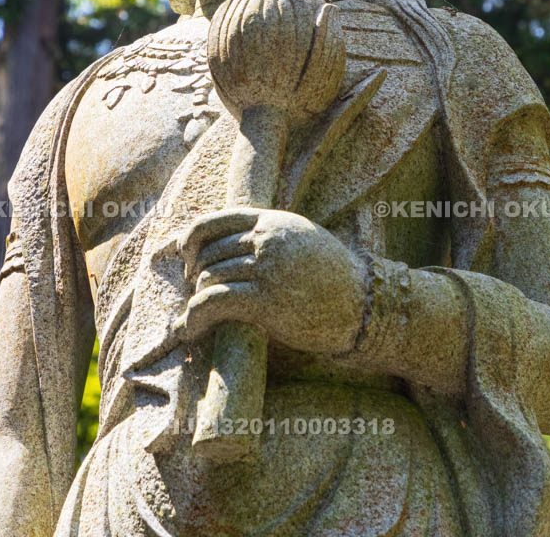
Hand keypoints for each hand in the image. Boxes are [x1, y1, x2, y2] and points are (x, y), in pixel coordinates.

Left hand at [174, 208, 367, 355]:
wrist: (366, 303)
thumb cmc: (333, 276)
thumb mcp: (301, 239)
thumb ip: (269, 235)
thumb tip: (230, 246)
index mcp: (272, 221)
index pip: (215, 220)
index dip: (191, 238)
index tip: (183, 257)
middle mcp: (266, 239)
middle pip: (208, 253)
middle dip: (193, 276)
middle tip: (192, 297)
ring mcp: (267, 268)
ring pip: (208, 278)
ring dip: (193, 302)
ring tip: (190, 321)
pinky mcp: (266, 300)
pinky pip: (214, 302)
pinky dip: (195, 317)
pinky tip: (191, 330)